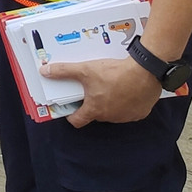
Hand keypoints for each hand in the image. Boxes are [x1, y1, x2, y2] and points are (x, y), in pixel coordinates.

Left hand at [44, 55, 164, 126]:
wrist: (145, 72)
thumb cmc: (115, 73)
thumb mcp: (85, 70)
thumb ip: (64, 71)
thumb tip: (46, 72)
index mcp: (95, 110)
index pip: (77, 121)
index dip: (71, 115)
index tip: (70, 108)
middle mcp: (110, 117)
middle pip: (95, 113)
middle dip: (92, 103)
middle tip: (91, 88)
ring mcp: (126, 117)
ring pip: (113, 112)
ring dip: (110, 102)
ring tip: (110, 85)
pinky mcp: (140, 113)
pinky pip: (129, 110)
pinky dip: (126, 102)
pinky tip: (126, 88)